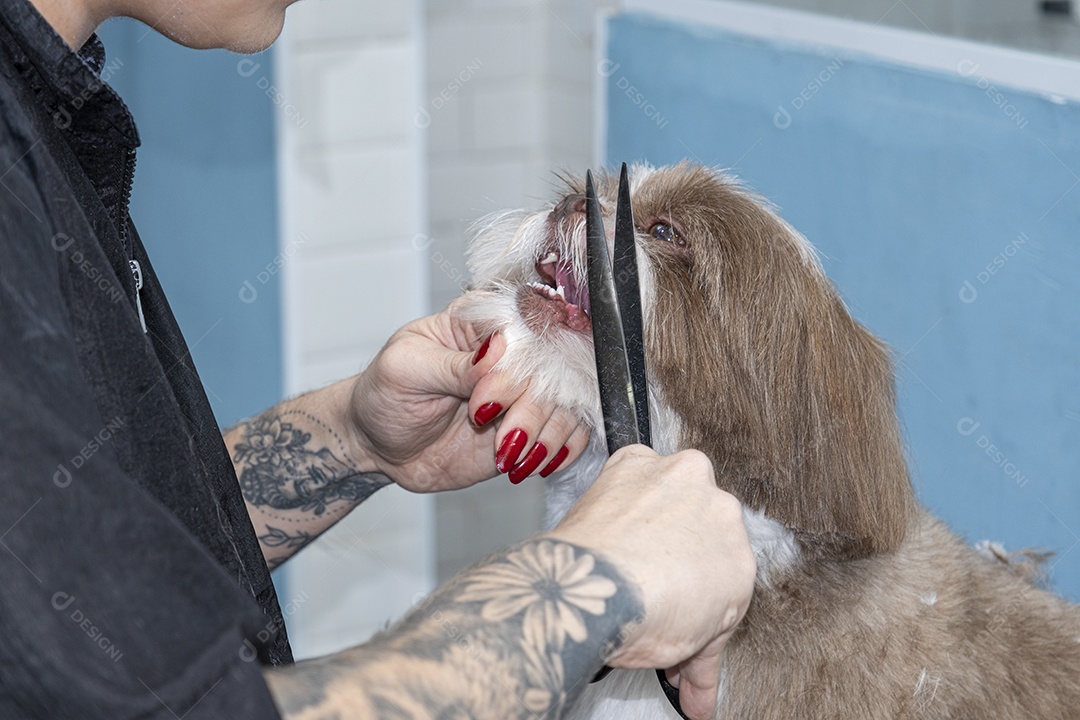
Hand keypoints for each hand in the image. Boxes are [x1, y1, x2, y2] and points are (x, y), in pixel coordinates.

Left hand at [347, 297, 589, 490]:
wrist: (380, 444)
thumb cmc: (385, 394)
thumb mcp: (406, 370)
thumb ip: (453, 364)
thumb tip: (497, 350)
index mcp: (481, 322)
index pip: (527, 327)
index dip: (515, 367)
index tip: (485, 402)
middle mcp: (512, 352)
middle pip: (555, 368)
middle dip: (529, 408)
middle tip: (492, 431)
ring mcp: (525, 390)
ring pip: (569, 403)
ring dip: (545, 435)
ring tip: (508, 456)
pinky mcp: (533, 426)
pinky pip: (570, 432)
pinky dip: (559, 450)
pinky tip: (528, 463)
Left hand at [547, 446, 755, 719]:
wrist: (600, 586)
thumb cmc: (646, 614)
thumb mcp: (689, 649)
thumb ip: (702, 667)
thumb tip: (701, 703)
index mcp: (741, 557)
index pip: (719, 568)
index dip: (691, 586)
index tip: (670, 601)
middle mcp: (719, 508)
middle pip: (696, 527)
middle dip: (673, 549)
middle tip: (644, 578)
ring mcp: (678, 478)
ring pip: (668, 494)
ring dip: (649, 514)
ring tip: (619, 552)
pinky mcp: (634, 461)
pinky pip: (631, 472)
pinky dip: (619, 491)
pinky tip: (606, 521)